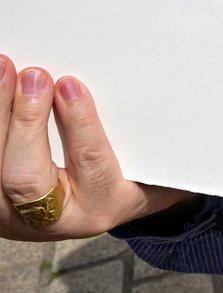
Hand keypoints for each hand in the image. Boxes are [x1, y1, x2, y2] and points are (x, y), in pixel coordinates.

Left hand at [0, 54, 192, 240]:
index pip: (88, 163)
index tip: (71, 85)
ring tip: (3, 71)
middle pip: (24, 177)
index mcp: (101, 206)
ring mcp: (11, 218)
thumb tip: (86, 83)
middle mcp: (53, 221)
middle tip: (33, 76)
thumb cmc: (126, 171)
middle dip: (26, 121)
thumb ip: (122, 124)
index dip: (78, 122)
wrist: (99, 207)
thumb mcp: (140, 154)